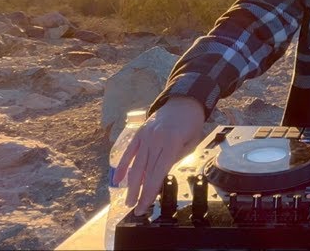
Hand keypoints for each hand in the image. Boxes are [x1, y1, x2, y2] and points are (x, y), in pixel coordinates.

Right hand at [112, 95, 204, 215]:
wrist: (184, 100)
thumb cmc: (191, 123)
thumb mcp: (192, 142)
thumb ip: (177, 159)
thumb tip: (160, 175)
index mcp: (170, 143)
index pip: (157, 174)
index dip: (149, 193)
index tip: (144, 206)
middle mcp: (155, 140)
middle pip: (144, 172)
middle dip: (139, 193)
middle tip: (135, 209)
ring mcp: (145, 136)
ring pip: (135, 164)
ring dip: (130, 184)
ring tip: (128, 200)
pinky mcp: (139, 133)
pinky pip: (129, 151)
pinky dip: (122, 165)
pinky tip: (117, 179)